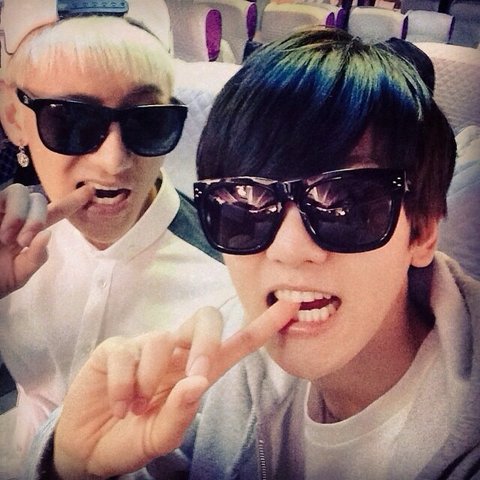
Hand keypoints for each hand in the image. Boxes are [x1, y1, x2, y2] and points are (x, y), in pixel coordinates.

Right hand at [0, 183, 93, 297]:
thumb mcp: (17, 275)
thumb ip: (35, 259)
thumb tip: (46, 235)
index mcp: (25, 232)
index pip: (53, 213)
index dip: (72, 202)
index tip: (91, 192)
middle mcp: (12, 217)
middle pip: (38, 199)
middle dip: (37, 218)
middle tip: (22, 242)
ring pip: (19, 191)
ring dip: (19, 214)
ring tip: (6, 237)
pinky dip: (8, 212)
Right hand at [53, 301, 298, 478]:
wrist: (87, 447)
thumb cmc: (131, 439)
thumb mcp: (160, 437)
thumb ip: (180, 413)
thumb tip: (196, 382)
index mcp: (197, 372)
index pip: (235, 345)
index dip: (263, 327)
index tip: (292, 308)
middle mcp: (176, 352)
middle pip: (206, 318)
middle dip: (206, 341)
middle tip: (196, 374)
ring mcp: (145, 346)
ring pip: (161, 339)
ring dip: (150, 381)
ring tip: (135, 408)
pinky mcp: (115, 348)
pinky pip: (125, 353)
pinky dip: (121, 385)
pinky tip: (118, 403)